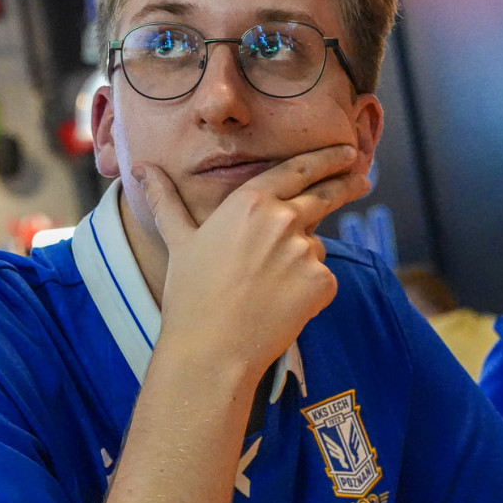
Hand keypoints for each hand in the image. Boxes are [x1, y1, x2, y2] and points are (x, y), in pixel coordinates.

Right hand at [136, 144, 367, 382]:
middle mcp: (284, 219)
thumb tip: (141, 168)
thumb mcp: (179, 241)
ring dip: (304, 259)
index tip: (346, 152)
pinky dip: (310, 290)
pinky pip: (323, 280)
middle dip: (347, 183)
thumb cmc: (190, 295)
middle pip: (325, 195)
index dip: (326, 159)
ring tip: (269, 289)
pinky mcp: (322, 282)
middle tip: (361, 178)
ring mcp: (306, 251)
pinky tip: (282, 307)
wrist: (212, 350)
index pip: (298, 169)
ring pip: (316, 246)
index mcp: (251, 202)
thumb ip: (167, 201)